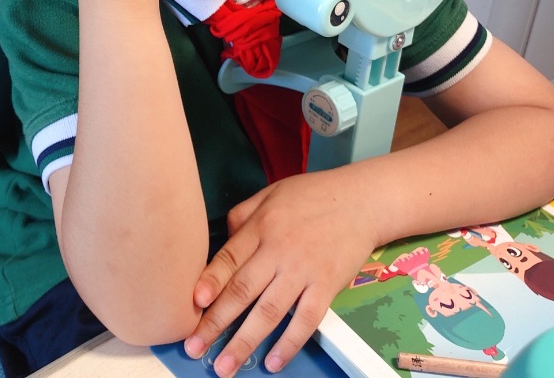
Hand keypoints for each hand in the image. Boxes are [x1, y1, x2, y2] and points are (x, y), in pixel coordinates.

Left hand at [184, 170, 378, 375]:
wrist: (360, 200)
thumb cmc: (313, 195)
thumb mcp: (271, 193)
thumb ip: (244, 216)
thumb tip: (221, 243)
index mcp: (262, 225)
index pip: (229, 257)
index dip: (210, 281)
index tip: (193, 304)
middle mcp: (279, 249)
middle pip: (243, 290)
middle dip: (216, 322)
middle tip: (194, 346)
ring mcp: (304, 270)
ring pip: (269, 311)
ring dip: (244, 342)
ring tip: (224, 366)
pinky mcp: (327, 285)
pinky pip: (305, 320)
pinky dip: (288, 343)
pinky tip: (273, 362)